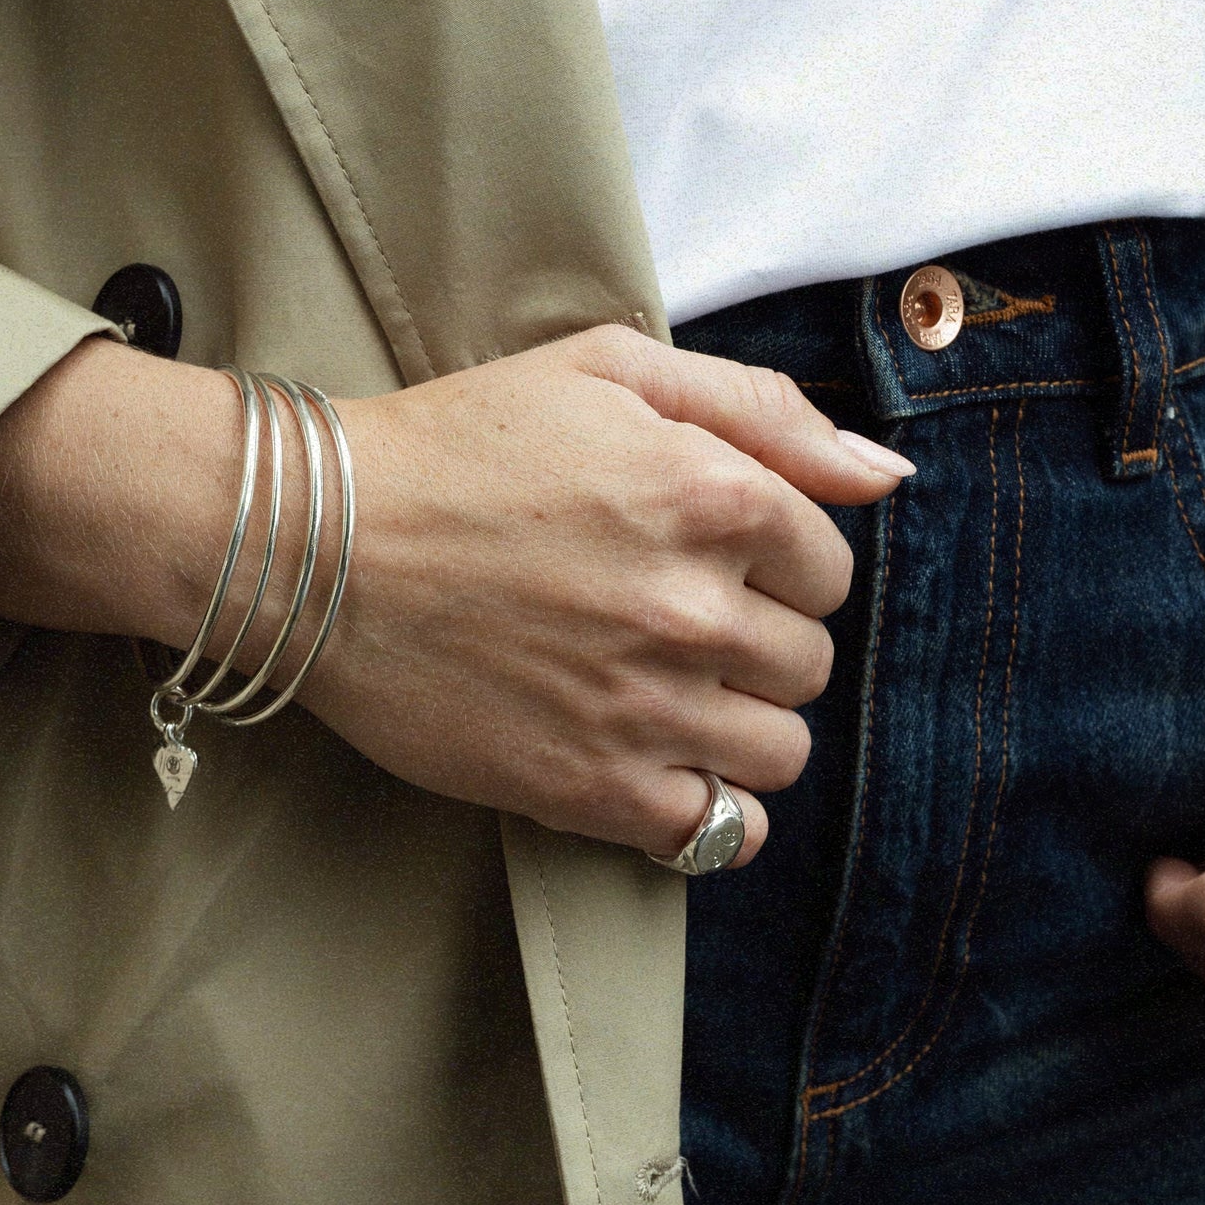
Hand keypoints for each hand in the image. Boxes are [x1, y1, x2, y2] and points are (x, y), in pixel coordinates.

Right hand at [0, 325, 910, 865]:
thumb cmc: (456, 446)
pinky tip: (664, 775)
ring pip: (779, 751)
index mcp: (714, 496)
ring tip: (666, 699)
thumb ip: (761, 411)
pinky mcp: (588, 786)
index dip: (776, 567)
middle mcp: (695, 608)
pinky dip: (710, 813)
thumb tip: (887, 478)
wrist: (316, 545)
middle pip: (808, 663)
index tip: (707, 564)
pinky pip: (718, 834)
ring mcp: (645, 707)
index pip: (829, 569)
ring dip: (740, 729)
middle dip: (757, 645)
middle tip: (672, 626)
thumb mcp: (606, 371)